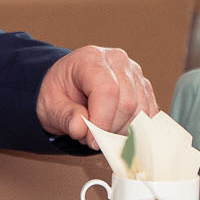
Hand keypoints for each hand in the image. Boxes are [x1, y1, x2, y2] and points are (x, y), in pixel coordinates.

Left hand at [36, 45, 158, 143]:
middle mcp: (117, 61)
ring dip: (122, 131)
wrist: (69, 83)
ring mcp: (134, 73)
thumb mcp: (50, 105)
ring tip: (101, 130)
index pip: (107, 90)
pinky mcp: (144, 87)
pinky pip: (148, 115)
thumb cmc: (61, 91)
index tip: (91, 140)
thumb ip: (65, 116)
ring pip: (141, 112)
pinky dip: (134, 130)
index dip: (102, 121)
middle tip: (92, 137)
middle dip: (110, 129)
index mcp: (91, 59)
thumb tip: (81, 129)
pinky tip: (115, 129)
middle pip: (127, 103)